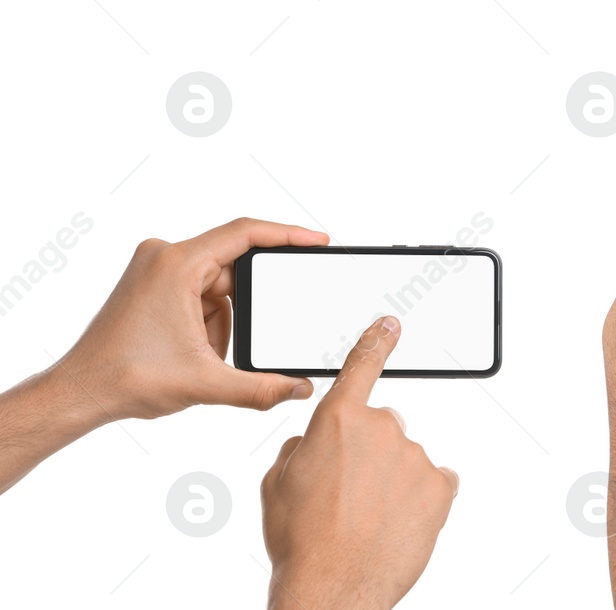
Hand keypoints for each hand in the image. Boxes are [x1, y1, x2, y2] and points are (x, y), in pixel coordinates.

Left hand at [50, 218, 326, 420]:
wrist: (79, 392)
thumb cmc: (125, 377)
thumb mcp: (205, 384)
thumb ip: (261, 388)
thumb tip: (302, 389)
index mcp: (176, 264)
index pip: (245, 234)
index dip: (287, 235)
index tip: (318, 241)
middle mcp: (164, 256)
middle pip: (233, 270)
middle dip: (243, 311)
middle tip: (228, 344)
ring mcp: (156, 269)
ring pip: (219, 288)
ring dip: (222, 324)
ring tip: (196, 358)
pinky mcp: (153, 284)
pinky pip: (202, 296)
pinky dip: (208, 325)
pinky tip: (189, 353)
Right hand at [262, 317, 458, 609]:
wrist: (334, 586)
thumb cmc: (301, 539)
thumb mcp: (277, 485)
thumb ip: (300, 448)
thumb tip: (313, 442)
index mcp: (337, 420)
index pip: (361, 367)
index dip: (376, 342)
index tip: (391, 323)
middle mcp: (382, 428)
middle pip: (380, 428)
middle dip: (367, 454)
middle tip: (347, 495)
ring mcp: (416, 456)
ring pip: (404, 460)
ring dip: (391, 482)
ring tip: (366, 519)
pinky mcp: (441, 486)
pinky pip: (435, 482)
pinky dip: (420, 499)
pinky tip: (398, 522)